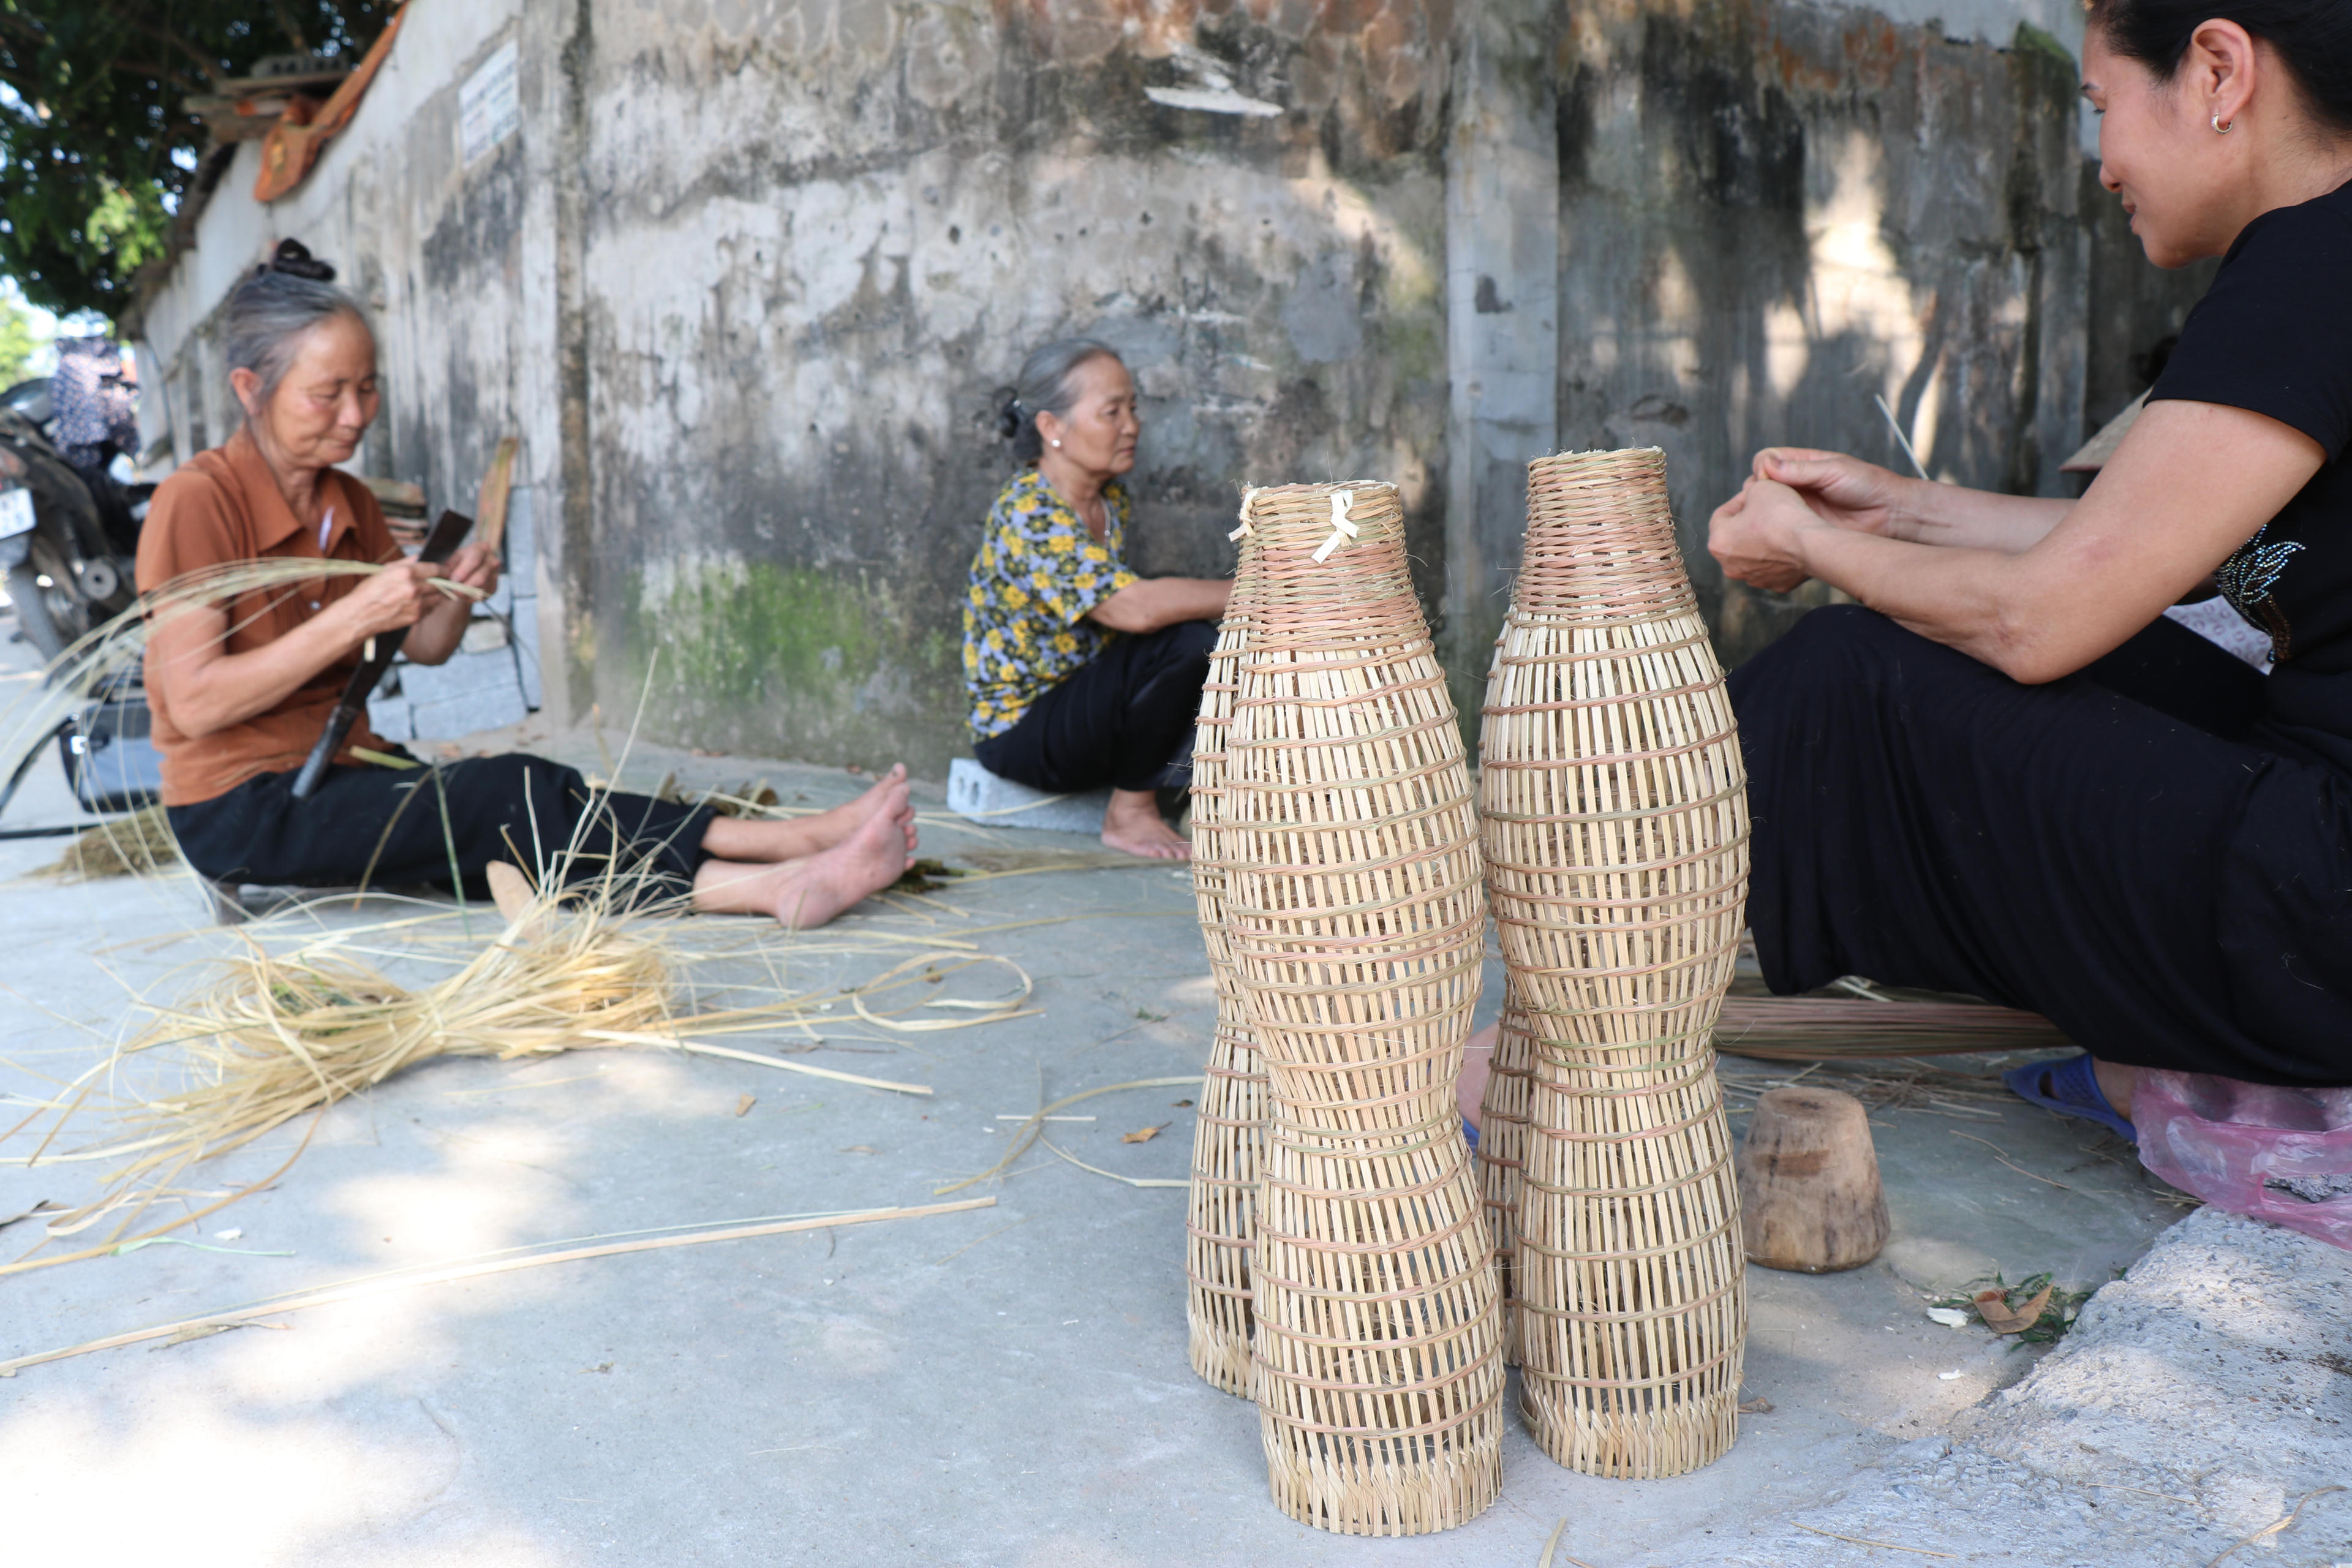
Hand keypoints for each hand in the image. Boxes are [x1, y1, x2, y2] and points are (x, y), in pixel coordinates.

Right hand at [331, 558, 439, 640]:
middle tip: (438, 582)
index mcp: (406, 573)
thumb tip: (420, 557)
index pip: (435, 569)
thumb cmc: (368, 592)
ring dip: (434, 595)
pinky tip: (417, 604)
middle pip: (439, 584)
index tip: (446, 570)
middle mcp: (414, 588)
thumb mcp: (384, 571)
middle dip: (440, 583)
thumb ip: (405, 563)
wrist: (359, 615)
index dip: (444, 569)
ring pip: (437, 598)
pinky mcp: (416, 617)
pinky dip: (428, 606)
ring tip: (424, 594)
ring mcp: (417, 604)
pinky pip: (430, 610)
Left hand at [438, 542, 502, 600]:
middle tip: (454, 592)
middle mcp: (492, 560)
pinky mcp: (494, 587)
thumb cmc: (461, 561)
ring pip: (482, 588)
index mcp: (481, 549)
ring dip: (468, 593)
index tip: (454, 580)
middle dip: (466, 586)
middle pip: (481, 576)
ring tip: (457, 594)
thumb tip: (443, 577)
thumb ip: (449, 567)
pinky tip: (464, 595)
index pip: (474, 560)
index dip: (463, 571)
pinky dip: (473, 597)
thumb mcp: (453, 559)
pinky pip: (484, 595)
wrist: (474, 566)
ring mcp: (495, 574)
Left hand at [1708, 477, 1825, 593]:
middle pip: (1736, 536)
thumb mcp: (1760, 488)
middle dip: (1749, 521)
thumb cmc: (1782, 514)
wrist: (1812, 544)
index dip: (1740, 499)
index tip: (1756, 492)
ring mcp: (1753, 578)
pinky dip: (1779, 554)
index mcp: (1718, 542)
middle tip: (1767, 508)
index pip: (1722, 514)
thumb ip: (1750, 491)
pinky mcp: (1775, 585)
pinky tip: (1791, 542)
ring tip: (1780, 525)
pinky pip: (1773, 565)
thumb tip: (1753, 497)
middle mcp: (1730, 566)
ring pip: (1754, 553)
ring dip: (1763, 539)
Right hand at [1749, 447, 1910, 537]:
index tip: (1765, 481)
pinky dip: (1772, 530)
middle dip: (1756, 492)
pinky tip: (1775, 533)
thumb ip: (1801, 468)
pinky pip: (1778, 528)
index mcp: (1802, 463)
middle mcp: (1796, 484)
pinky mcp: (1802, 527)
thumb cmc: (1868, 485)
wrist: (1890, 514)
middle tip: (1763, 502)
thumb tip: (1766, 465)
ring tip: (1767, 519)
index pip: (1766, 460)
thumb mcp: (1834, 470)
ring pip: (1765, 507)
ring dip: (1761, 512)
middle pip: (1760, 484)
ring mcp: (1797, 506)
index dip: (1761, 469)